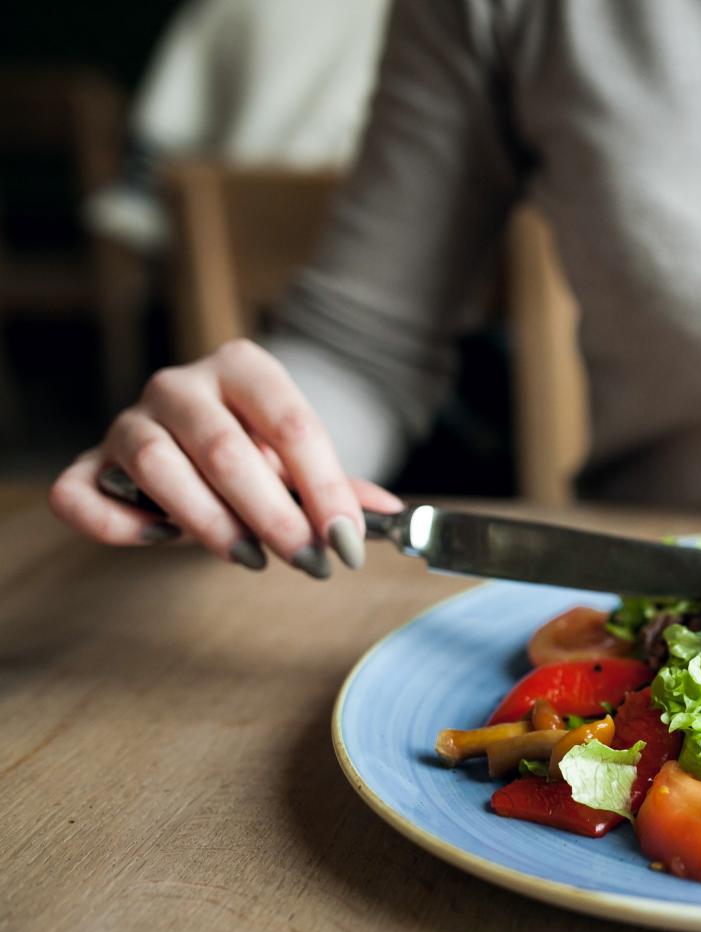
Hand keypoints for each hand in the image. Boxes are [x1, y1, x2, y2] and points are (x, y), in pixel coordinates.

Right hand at [49, 340, 401, 575]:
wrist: (198, 435)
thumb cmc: (257, 450)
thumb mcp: (301, 460)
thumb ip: (339, 487)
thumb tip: (389, 515)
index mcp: (243, 368)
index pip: (291, 425)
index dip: (324, 488)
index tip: (349, 541)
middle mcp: (179, 385)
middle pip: (225, 449)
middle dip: (274, 515)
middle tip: (310, 562)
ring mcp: (129, 420)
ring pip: (155, 464)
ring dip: (208, 522)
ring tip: (251, 558)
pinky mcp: (90, 462)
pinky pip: (80, 493)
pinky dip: (117, 523)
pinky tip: (161, 539)